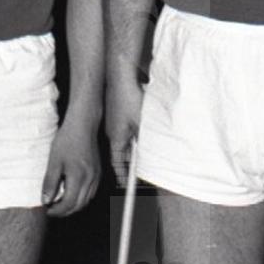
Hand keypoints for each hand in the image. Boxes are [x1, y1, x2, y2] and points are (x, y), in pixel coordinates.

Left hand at [42, 118, 101, 217]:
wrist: (83, 125)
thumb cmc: (67, 140)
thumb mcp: (54, 161)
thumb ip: (50, 182)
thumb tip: (46, 200)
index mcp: (78, 177)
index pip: (68, 203)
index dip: (57, 210)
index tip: (47, 210)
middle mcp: (90, 179)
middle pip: (79, 205)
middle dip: (65, 211)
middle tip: (52, 210)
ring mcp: (96, 176)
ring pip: (86, 200)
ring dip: (74, 206)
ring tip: (60, 204)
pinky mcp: (98, 172)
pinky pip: (91, 192)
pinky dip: (81, 198)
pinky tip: (72, 194)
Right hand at [104, 68, 144, 183]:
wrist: (121, 77)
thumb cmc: (129, 99)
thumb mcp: (142, 124)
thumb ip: (145, 141)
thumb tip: (149, 156)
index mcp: (116, 138)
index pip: (118, 163)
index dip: (122, 175)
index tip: (126, 186)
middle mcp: (114, 133)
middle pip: (123, 154)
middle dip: (132, 164)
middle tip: (140, 175)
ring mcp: (116, 124)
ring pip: (127, 143)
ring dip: (135, 150)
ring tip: (146, 157)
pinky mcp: (120, 116)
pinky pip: (128, 132)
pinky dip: (136, 138)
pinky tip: (144, 135)